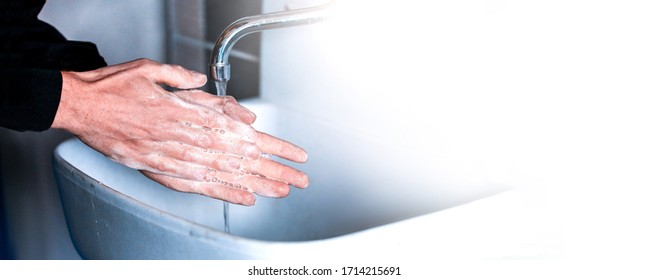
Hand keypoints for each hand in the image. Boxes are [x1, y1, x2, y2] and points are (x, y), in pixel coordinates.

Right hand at [52, 59, 307, 204]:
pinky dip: (220, 192)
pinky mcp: (157, 168)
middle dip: (273, 169)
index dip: (272, 144)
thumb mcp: (153, 71)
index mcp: (189, 112)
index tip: (295, 153)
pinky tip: (242, 199)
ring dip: (255, 184)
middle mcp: (185, 136)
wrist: (79, 105)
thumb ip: (186, 81)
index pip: (243, 132)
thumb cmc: (114, 88)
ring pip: (222, 173)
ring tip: (280, 192)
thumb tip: (218, 94)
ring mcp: (172, 155)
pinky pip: (194, 185)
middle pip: (240, 156)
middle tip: (299, 180)